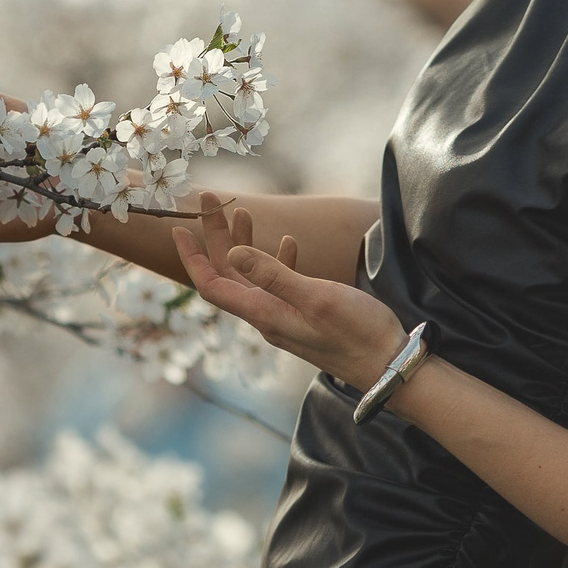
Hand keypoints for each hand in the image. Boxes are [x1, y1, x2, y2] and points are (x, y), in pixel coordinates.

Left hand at [172, 191, 409, 388]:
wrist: (388, 366)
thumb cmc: (356, 332)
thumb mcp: (315, 297)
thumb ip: (274, 275)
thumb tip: (232, 253)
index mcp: (264, 314)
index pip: (213, 286)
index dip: (192, 259)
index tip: (179, 230)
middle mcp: (268, 317)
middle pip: (230, 275)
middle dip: (217, 237)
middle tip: (213, 200)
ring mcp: (286, 317)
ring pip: (253, 277)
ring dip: (245, 244)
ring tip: (245, 212)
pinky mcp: (305, 316)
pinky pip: (279, 285)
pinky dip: (278, 260)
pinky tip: (290, 243)